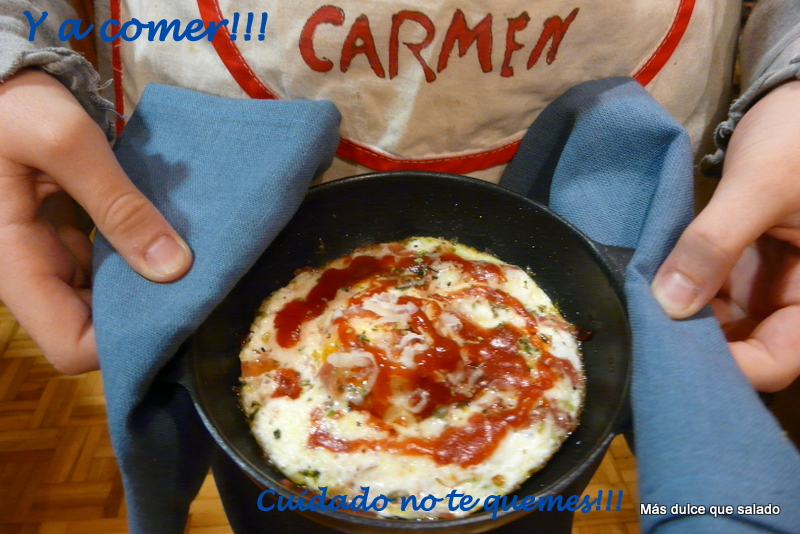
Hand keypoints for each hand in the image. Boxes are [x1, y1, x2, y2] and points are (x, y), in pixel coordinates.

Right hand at [0, 70, 191, 373]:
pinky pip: (109, 270)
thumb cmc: (18, 107)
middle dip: (144, 315)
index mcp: (13, 265)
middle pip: (94, 330)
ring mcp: (51, 259)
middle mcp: (32, 274)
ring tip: (192, 264)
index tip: (175, 312)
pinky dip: (139, 261)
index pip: (69, 346)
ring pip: (106, 301)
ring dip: (146, 288)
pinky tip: (169, 242)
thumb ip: (119, 205)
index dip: (121, 342)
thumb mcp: (68, 143)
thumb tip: (175, 268)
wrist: (1, 82)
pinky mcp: (68, 240)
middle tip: (198, 288)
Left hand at [652, 80, 799, 391]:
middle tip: (641, 339)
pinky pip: (710, 294)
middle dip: (695, 346)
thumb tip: (667, 304)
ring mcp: (769, 285)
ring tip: (635, 316)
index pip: (778, 360)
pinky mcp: (743, 268)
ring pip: (722, 325)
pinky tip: (646, 290)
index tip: (670, 354)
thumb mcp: (760, 186)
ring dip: (681, 321)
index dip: (729, 368)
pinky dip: (681, 293)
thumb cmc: (798, 137)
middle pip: (745, 349)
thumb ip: (715, 243)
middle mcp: (796, 298)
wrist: (796, 101)